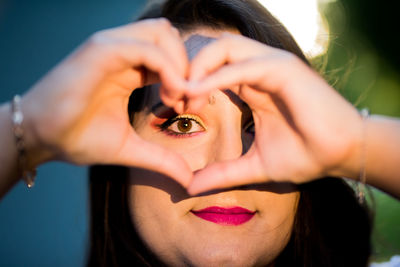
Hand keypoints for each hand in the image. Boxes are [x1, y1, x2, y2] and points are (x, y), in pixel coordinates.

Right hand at [21, 18, 191, 185]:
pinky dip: (168, 68)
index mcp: (131, 69)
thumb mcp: (131, 148)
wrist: (43, 139)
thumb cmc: (80, 138)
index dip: (189, 78)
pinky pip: (147, 48)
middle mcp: (123, 52)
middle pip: (170, 37)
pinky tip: (169, 95)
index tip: (190, 108)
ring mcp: (112, 47)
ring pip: (163, 33)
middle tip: (188, 100)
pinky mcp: (101, 51)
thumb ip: (162, 159)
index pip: (171, 55)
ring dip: (180, 64)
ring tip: (176, 97)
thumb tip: (190, 182)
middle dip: (189, 66)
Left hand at [186, 33, 363, 193]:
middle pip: (213, 50)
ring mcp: (271, 65)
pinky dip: (217, 76)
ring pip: (225, 47)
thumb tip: (189, 186)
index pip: (211, 69)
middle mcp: (259, 69)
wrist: (341, 156)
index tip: (176, 109)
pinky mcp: (283, 69)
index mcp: (251, 86)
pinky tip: (199, 93)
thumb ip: (222, 173)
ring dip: (199, 68)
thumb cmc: (304, 156)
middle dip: (188, 70)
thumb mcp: (253, 166)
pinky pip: (242, 65)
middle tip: (175, 99)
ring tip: (185, 96)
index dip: (189, 84)